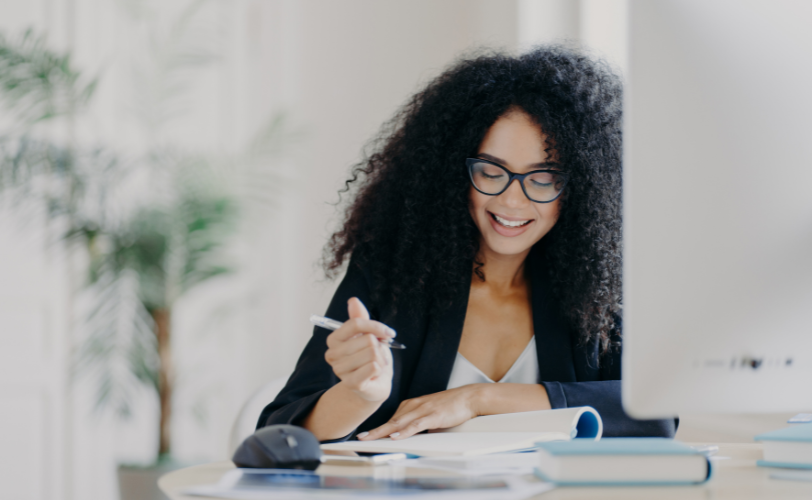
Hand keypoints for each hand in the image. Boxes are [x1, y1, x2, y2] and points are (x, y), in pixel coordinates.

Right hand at [324, 297, 394, 402]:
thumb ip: (359, 318)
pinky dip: (381, 368)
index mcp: (334, 340)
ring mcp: (340, 371)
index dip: (376, 326)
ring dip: (381, 359)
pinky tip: (375, 373)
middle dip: (380, 346)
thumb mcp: (366, 335)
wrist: (374, 384)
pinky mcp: (352, 384)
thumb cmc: (369, 357)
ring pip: (373, 353)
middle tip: (378, 354)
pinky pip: (374, 367)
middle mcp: (332, 355)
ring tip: (376, 364)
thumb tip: (353, 300)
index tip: (388, 333)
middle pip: (368, 339)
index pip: (356, 324)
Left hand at [359, 385, 480, 440]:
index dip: (378, 428)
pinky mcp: (433, 416)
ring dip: (383, 431)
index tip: (366, 435)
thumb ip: (419, 425)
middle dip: (375, 431)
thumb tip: (409, 437)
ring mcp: (423, 410)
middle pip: (391, 421)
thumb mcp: (430, 415)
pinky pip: (416, 425)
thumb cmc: (450, 406)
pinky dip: (404, 431)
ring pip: (399, 423)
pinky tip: (395, 436)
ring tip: (371, 439)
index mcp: (412, 405)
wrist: (468, 397)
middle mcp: (414, 406)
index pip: (392, 419)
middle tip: (361, 438)